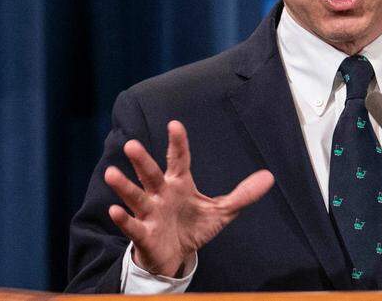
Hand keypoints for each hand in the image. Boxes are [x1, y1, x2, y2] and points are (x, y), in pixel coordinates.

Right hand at [104, 120, 274, 276]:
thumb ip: (242, 194)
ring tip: (112, 173)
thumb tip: (269, 177)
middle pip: (150, 174)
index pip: (178, 160)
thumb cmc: (192, 226)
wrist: (175, 256)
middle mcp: (160, 194)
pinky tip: (115, 210)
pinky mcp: (143, 234)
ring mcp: (149, 213)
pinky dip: (123, 219)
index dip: (177, 143)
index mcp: (179, 184)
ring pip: (135, 196)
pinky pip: (132, 225)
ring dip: (124, 186)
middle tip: (132, 145)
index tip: (175, 125)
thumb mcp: (220, 211)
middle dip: (141, 161)